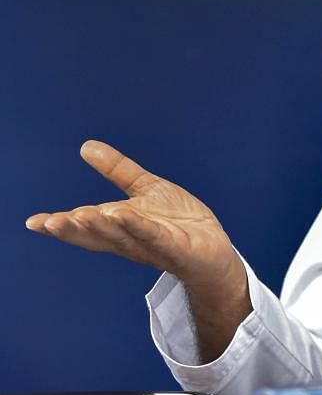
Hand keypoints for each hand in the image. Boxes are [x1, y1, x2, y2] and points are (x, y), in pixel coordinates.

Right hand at [25, 141, 249, 361]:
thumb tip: (86, 146)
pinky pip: (156, 236)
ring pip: (122, 237)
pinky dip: (139, 227)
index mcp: (118, 227)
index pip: (85, 227)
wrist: (214, 247)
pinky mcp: (177, 248)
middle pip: (97, 235)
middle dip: (73, 229)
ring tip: (80, 214)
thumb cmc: (177, 221)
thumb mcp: (146, 189)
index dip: (60, 226)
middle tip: (49, 221)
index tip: (34, 222)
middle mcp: (129, 240)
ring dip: (102, 227)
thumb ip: (117, 170)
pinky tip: (124, 216)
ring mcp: (152, 245)